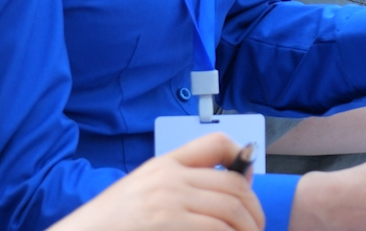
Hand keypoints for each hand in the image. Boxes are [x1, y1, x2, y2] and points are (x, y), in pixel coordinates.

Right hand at [47, 133, 261, 230]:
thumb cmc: (108, 225)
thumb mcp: (142, 192)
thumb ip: (177, 186)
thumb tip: (223, 193)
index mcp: (163, 164)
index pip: (216, 142)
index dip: (242, 157)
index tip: (250, 180)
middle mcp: (169, 177)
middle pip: (233, 184)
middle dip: (253, 208)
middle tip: (257, 226)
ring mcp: (169, 200)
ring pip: (231, 208)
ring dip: (248, 228)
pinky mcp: (168, 222)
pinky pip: (216, 228)